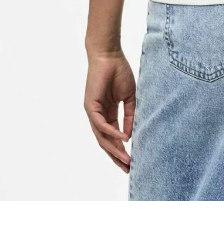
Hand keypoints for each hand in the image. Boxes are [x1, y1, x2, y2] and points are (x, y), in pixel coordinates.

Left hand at [84, 51, 135, 171]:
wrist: (109, 55)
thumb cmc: (119, 72)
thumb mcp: (129, 97)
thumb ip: (130, 116)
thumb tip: (131, 136)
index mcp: (108, 113)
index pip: (113, 137)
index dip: (122, 150)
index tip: (133, 161)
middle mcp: (98, 115)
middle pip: (106, 142)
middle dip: (117, 156)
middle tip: (128, 168)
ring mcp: (93, 112)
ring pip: (102, 137)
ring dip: (114, 149)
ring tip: (126, 159)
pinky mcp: (90, 106)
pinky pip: (101, 124)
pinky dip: (112, 133)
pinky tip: (124, 139)